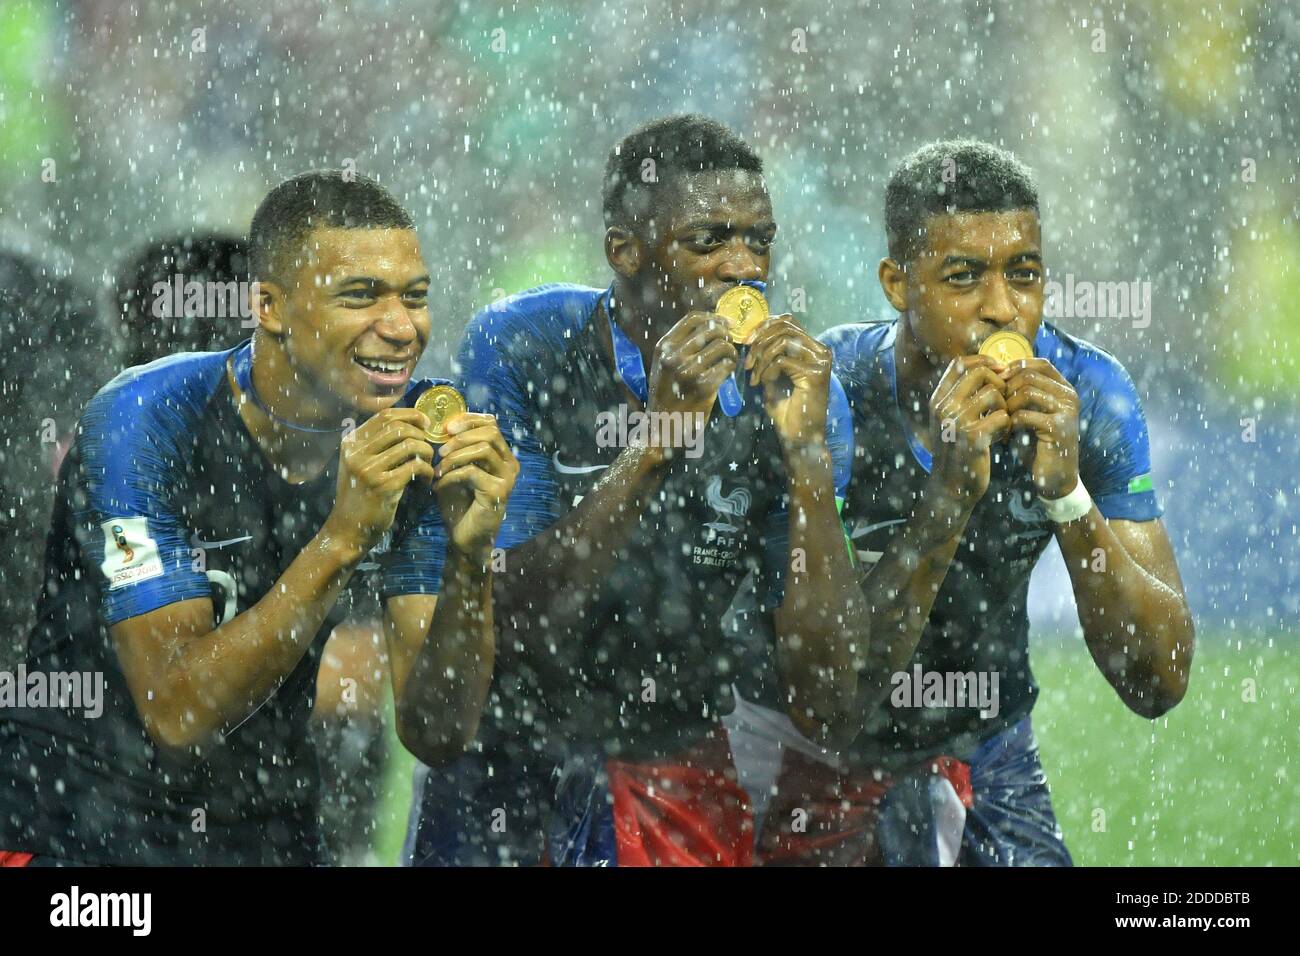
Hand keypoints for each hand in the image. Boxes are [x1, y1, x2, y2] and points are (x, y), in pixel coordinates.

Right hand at [326, 408, 435, 553]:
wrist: (348, 529)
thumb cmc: (359, 495)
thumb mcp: (358, 464)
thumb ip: (375, 443)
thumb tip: (408, 420)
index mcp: (351, 443)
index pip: (385, 415)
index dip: (410, 415)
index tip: (425, 424)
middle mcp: (356, 453)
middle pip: (399, 427)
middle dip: (421, 434)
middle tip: (428, 447)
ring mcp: (369, 469)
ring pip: (410, 445)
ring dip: (427, 452)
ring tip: (428, 464)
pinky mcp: (383, 487)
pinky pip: (416, 467)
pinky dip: (428, 471)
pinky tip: (426, 479)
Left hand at [432, 412, 519, 558]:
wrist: (464, 537)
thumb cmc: (459, 502)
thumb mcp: (455, 469)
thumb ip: (455, 449)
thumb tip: (444, 425)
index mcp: (502, 456)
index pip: (492, 424)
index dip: (468, 420)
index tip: (446, 429)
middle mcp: (510, 464)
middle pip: (491, 432)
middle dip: (460, 438)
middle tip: (440, 450)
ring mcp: (507, 478)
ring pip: (483, 449)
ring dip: (454, 456)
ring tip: (438, 470)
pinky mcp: (498, 492)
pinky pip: (472, 471)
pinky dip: (451, 475)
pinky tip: (439, 486)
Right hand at [645, 311, 737, 457]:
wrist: (663, 425)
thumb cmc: (667, 393)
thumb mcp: (663, 364)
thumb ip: (679, 345)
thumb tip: (712, 324)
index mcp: (663, 347)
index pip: (693, 318)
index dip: (715, 317)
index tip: (727, 323)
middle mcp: (674, 357)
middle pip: (712, 330)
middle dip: (726, 334)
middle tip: (729, 344)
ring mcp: (688, 372)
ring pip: (722, 346)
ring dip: (731, 351)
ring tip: (728, 360)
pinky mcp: (704, 387)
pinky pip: (727, 366)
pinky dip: (731, 367)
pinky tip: (727, 372)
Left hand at [743, 314, 832, 456]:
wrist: (798, 437)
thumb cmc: (786, 410)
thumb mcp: (772, 375)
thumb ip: (767, 354)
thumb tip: (751, 336)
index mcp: (812, 348)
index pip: (788, 321)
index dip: (764, 326)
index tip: (747, 342)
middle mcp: (821, 350)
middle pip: (785, 325)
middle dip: (759, 340)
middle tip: (747, 362)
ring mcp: (821, 361)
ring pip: (783, 339)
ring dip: (761, 356)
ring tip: (754, 375)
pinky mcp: (816, 373)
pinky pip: (782, 360)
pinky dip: (767, 370)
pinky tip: (763, 384)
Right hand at [926, 354, 1010, 515]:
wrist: (950, 488)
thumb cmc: (956, 452)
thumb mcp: (949, 421)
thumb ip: (960, 396)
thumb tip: (987, 368)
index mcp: (937, 400)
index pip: (960, 363)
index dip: (983, 360)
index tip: (999, 370)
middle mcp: (943, 408)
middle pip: (979, 372)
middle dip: (999, 382)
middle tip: (1004, 400)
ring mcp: (957, 422)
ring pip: (994, 393)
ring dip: (1005, 406)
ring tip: (1001, 423)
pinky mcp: (974, 438)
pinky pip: (1002, 416)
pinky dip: (1007, 426)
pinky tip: (1001, 437)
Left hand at [1000, 358, 1080, 499]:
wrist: (1055, 479)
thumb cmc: (1037, 444)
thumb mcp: (1029, 413)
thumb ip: (1021, 392)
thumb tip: (996, 369)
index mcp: (1064, 389)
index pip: (1040, 364)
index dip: (1016, 367)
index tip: (996, 381)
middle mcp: (1069, 396)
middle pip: (1029, 375)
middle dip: (1005, 389)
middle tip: (994, 408)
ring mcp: (1066, 411)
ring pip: (1026, 392)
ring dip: (1006, 407)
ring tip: (999, 422)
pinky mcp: (1058, 428)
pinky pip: (1024, 415)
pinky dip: (1008, 425)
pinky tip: (1004, 437)